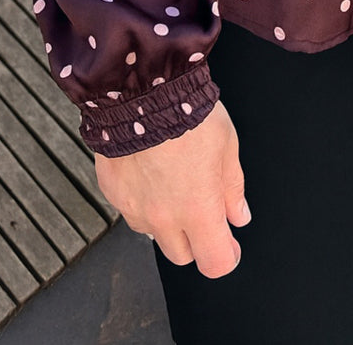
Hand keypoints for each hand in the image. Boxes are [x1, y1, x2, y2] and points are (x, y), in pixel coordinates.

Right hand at [94, 99, 249, 276]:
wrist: (140, 89)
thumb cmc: (187, 111)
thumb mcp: (226, 144)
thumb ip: (232, 187)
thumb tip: (238, 216)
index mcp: (198, 209)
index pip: (215, 262)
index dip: (227, 256)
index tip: (230, 244)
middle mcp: (164, 218)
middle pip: (183, 255)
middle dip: (196, 239)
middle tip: (201, 208)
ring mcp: (135, 208)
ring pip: (154, 235)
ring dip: (166, 221)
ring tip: (173, 182)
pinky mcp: (113, 194)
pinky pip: (131, 211)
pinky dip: (143, 201)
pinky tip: (150, 171)